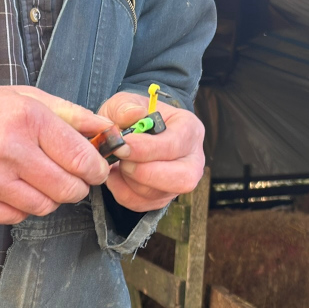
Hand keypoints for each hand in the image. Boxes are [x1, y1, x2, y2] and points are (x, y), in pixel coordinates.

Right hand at [0, 86, 111, 223]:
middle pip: (67, 188)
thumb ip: (72, 114)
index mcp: (28, 119)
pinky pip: (17, 217)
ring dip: (49, 198)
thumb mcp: (28, 98)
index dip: (95, 169)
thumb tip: (109, 130)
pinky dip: (22, 208)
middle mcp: (9, 150)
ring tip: (36, 180)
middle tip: (69, 179)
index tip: (95, 171)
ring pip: (44, 206)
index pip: (80, 158)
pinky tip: (13, 189)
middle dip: (76, 187)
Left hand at [98, 91, 205, 212]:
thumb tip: (133, 114)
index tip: (123, 145)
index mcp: (189, 129)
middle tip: (121, 160)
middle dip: (145, 174)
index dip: (148, 149)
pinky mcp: (162, 198)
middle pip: (182, 179)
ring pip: (158, 194)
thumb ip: (126, 106)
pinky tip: (116, 175)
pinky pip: (142, 204)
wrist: (131, 133)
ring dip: (129, 181)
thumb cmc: (133, 117)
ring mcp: (179, 182)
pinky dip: (123, 192)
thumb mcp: (126, 102)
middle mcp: (192, 160)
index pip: (175, 145)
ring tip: (117, 162)